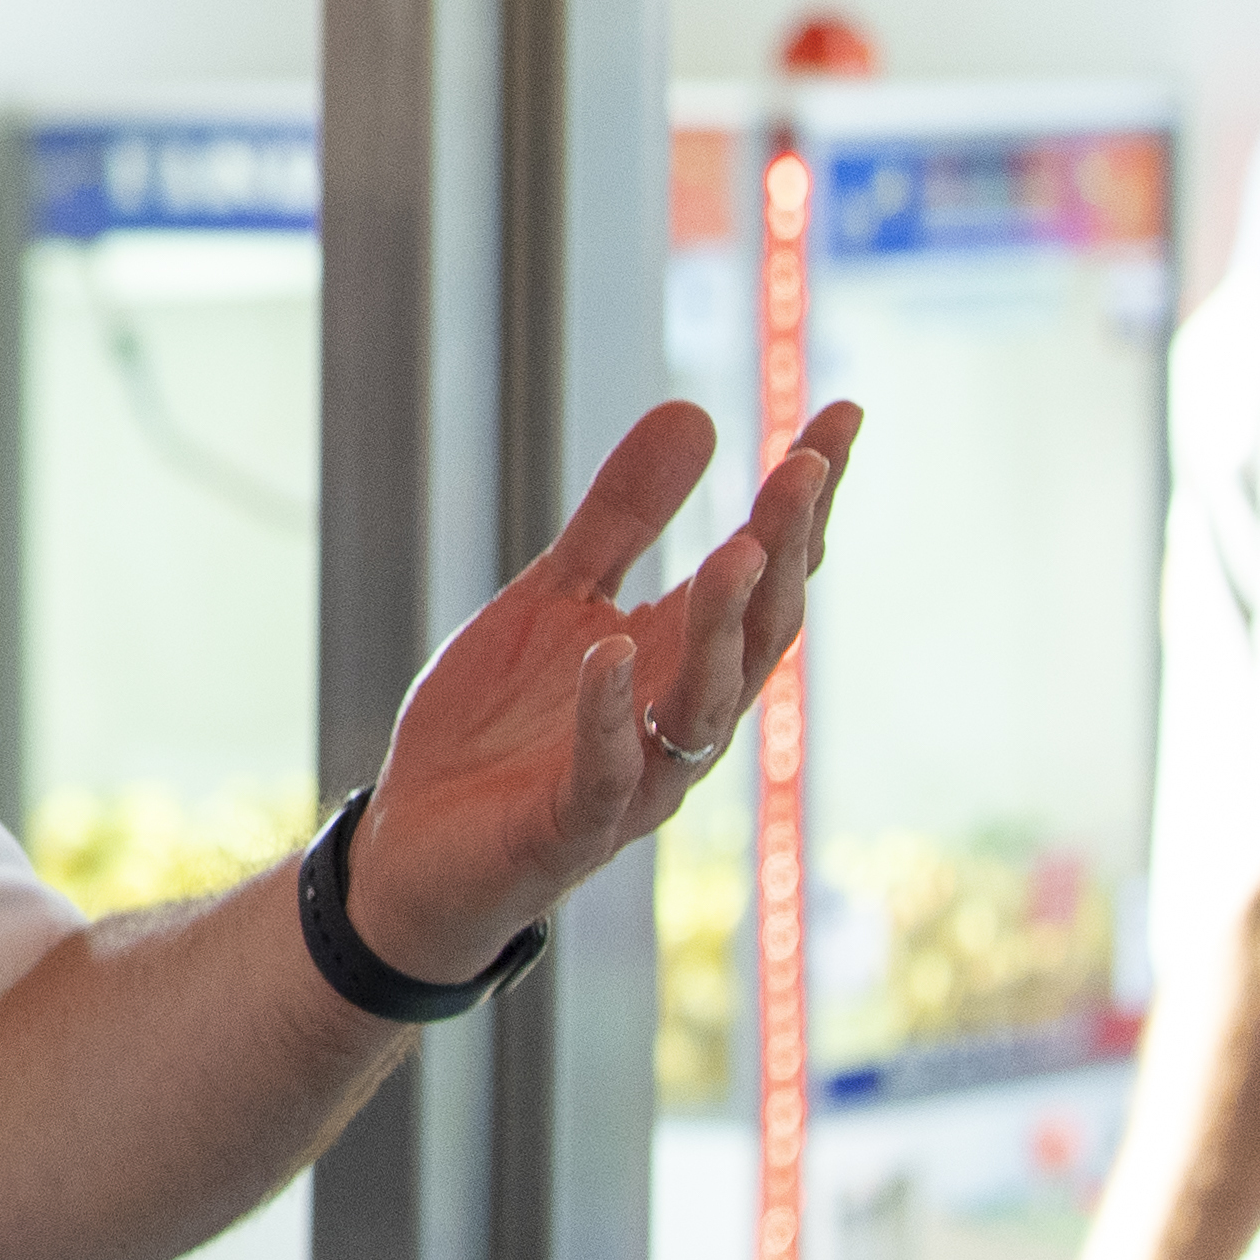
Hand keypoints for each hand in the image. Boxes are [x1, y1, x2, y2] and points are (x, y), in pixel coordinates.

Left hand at [352, 396, 860, 983]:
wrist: (417, 847)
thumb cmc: (500, 726)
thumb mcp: (554, 597)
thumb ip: (625, 519)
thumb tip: (698, 411)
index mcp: (680, 657)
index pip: (767, 573)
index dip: (807, 500)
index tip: (842, 413)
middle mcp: (679, 717)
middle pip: (758, 631)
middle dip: (786, 547)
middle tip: (808, 462)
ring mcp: (635, 776)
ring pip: (704, 704)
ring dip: (722, 628)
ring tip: (738, 547)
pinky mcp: (570, 825)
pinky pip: (604, 770)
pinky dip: (609, 713)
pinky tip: (608, 652)